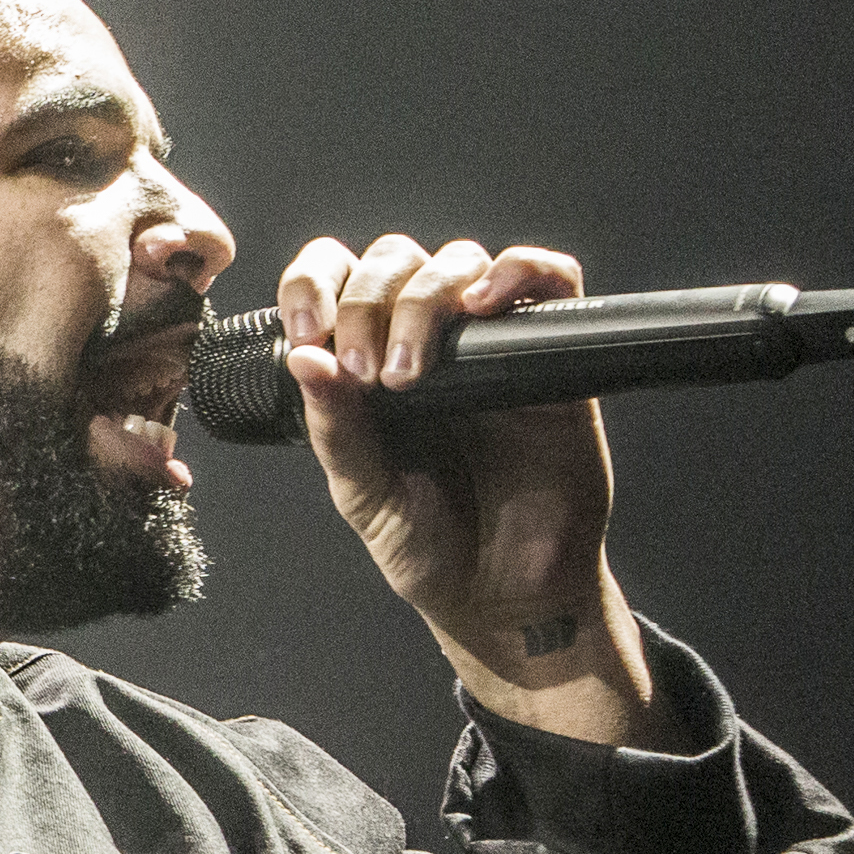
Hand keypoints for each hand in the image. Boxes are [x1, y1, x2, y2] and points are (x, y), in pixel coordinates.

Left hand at [277, 235, 674, 747]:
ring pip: (459, 262)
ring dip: (425, 298)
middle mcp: (424, 342)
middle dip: (368, 302)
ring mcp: (488, 345)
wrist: (505, 592)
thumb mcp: (363, 493)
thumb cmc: (429, 544)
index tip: (307, 332)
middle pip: (394, 261)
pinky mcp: (550, 355)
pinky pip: (550, 278)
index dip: (313, 284)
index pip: (332, 281)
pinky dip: (520, 271)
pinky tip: (484, 304)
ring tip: (412, 371)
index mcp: (364, 365)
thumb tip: (303, 361)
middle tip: (368, 372)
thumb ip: (334, 428)